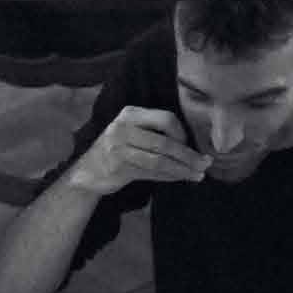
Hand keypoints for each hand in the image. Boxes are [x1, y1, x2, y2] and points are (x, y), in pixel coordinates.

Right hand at [64, 106, 207, 194]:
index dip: (183, 134)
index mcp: (130, 114)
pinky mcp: (119, 168)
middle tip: (205, 163)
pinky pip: (151, 173)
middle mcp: (123, 128)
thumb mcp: (131, 133)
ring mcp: (119, 149)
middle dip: (188, 155)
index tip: (192, 146)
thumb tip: (190, 144)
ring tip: (198, 174)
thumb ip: (154, 133)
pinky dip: (169, 177)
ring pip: (160, 160)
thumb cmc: (115, 151)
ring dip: (182, 169)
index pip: (166, 118)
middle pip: (165, 142)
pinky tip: (181, 179)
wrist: (87, 172)